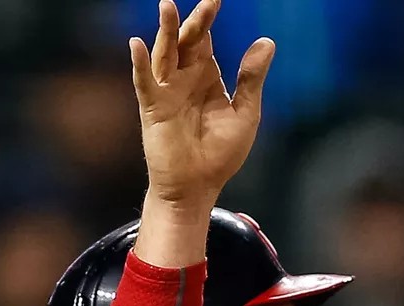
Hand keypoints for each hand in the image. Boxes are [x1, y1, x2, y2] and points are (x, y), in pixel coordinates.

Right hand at [129, 0, 273, 209]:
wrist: (197, 188)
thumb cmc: (219, 154)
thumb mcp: (245, 113)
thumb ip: (251, 78)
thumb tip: (266, 41)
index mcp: (205, 76)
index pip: (205, 39)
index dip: (208, 18)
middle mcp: (183, 79)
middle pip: (187, 41)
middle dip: (196, 20)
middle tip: (210, 1)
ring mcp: (166, 92)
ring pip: (164, 54)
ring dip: (165, 31)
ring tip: (167, 6)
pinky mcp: (153, 109)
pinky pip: (145, 83)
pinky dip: (139, 64)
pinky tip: (137, 44)